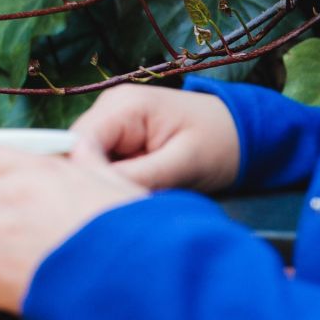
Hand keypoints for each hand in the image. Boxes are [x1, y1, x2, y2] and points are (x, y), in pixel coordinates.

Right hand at [68, 84, 240, 192]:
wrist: (244, 132)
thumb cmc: (220, 143)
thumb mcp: (184, 163)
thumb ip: (139, 175)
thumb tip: (97, 191)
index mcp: (124, 106)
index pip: (78, 143)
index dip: (81, 177)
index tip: (99, 208)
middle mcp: (109, 108)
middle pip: (75, 152)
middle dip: (89, 183)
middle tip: (111, 213)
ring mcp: (112, 123)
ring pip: (85, 162)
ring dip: (100, 185)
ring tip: (122, 206)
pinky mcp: (118, 139)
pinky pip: (100, 164)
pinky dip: (110, 183)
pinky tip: (126, 198)